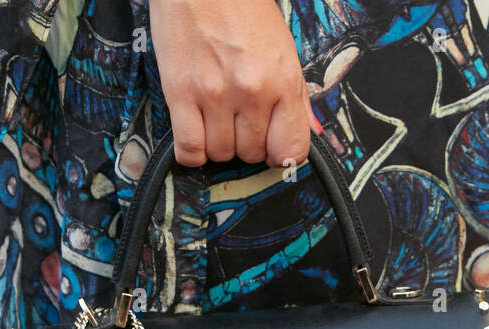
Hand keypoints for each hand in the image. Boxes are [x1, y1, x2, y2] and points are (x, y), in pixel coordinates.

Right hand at [148, 0, 314, 167]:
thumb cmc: (241, 9)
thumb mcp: (282, 50)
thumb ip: (295, 98)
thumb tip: (307, 135)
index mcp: (283, 80)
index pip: (291, 149)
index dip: (279, 154)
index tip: (269, 147)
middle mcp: (252, 91)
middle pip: (251, 153)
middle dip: (244, 142)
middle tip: (237, 119)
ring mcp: (216, 94)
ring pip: (220, 154)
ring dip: (217, 144)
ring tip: (215, 117)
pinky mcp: (181, 93)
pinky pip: (189, 149)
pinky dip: (191, 151)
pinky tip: (195, 132)